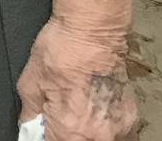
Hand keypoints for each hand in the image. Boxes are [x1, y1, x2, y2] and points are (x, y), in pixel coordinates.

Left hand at [17, 16, 138, 140]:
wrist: (94, 31)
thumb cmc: (63, 50)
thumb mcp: (29, 83)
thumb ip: (30, 115)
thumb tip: (31, 128)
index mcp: (71, 131)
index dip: (46, 138)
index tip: (45, 130)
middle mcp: (99, 136)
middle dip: (67, 136)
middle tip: (59, 120)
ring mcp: (120, 129)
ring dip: (86, 134)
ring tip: (77, 112)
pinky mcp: (131, 118)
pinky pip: (115, 133)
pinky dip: (102, 126)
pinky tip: (93, 108)